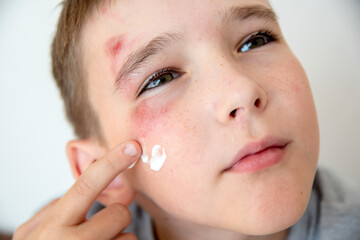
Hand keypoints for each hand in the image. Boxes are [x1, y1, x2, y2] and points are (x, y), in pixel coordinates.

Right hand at [13, 141, 140, 239]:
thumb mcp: (37, 231)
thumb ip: (63, 208)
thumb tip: (99, 180)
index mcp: (48, 227)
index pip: (87, 185)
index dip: (112, 162)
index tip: (134, 146)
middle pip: (119, 214)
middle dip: (118, 217)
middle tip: (103, 227)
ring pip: (129, 238)